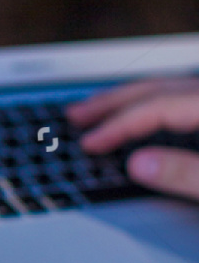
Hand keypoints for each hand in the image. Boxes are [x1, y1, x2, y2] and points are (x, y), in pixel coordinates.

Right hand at [68, 77, 198, 199]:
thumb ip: (184, 173)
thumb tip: (138, 165)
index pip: (154, 106)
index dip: (116, 125)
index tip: (89, 142)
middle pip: (155, 89)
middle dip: (111, 102)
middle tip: (76, 114)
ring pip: (166, 89)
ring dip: (129, 99)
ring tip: (99, 108)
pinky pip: (178, 98)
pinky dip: (152, 103)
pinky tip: (142, 113)